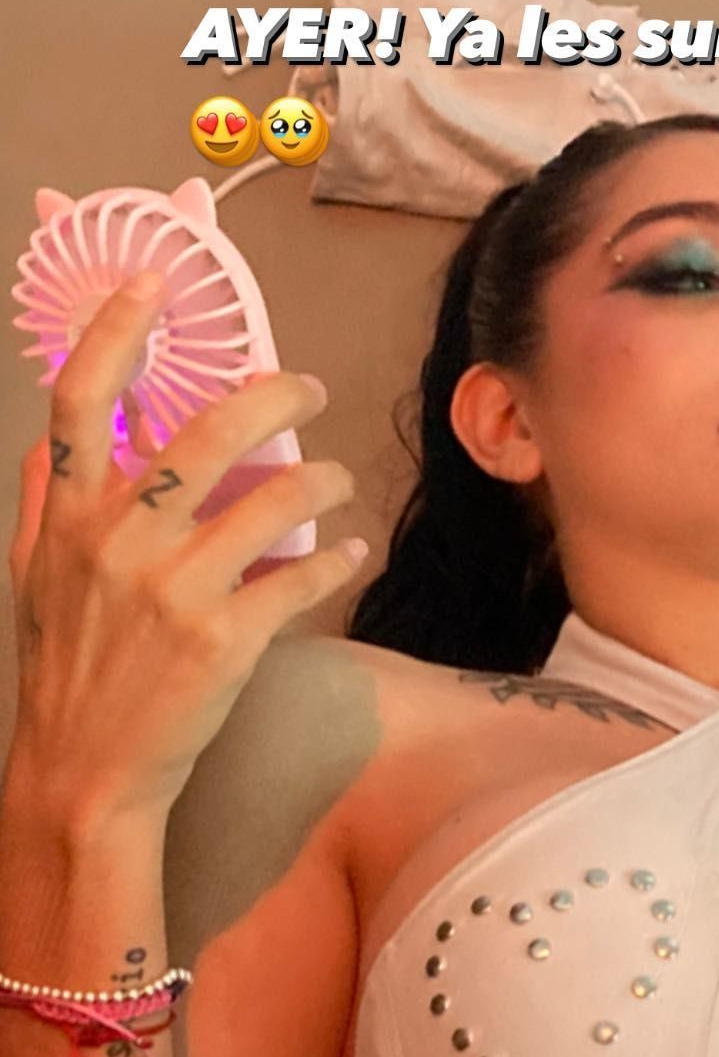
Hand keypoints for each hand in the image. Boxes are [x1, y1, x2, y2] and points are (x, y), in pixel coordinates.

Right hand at [7, 271, 366, 825]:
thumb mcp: (34, 576)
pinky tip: (346, 555)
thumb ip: (46, 501)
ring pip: (273, 498)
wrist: (85, 774)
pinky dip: (334, 560)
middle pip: (208, 430)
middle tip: (309, 387)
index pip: (81, 399)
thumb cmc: (65, 670)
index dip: (116, 330)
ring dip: (319, 478)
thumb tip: (53, 439)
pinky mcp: (225, 639)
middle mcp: (119, 542)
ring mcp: (174, 590)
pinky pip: (301, 577)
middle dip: (276, 393)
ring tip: (333, 479)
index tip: (156, 283)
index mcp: (69, 516)